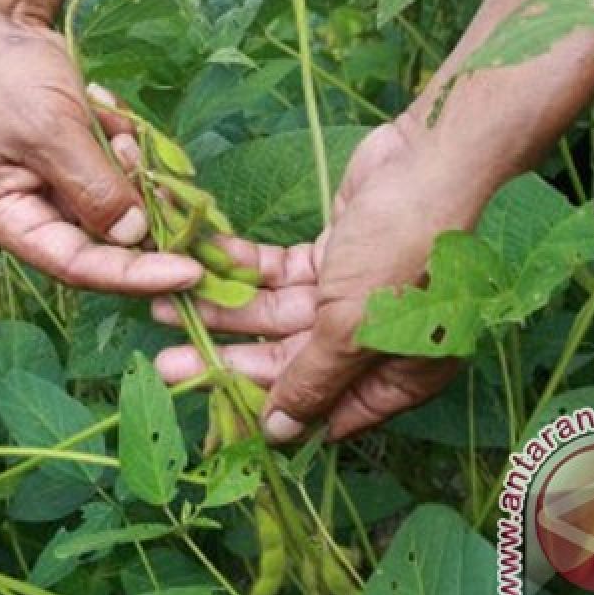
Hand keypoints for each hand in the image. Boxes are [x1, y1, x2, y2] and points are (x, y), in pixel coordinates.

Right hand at [0, 9, 202, 294]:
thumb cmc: (2, 70)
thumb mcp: (49, 129)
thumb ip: (93, 186)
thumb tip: (134, 236)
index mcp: (2, 218)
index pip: (75, 265)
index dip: (133, 275)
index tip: (190, 272)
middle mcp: (28, 212)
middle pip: (102, 242)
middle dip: (147, 218)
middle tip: (191, 205)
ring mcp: (53, 185)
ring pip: (118, 204)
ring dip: (134, 170)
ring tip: (121, 130)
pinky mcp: (75, 159)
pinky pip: (118, 171)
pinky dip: (127, 146)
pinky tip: (106, 109)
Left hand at [153, 119, 491, 441]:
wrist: (429, 161)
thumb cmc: (403, 253)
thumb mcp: (354, 327)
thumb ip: (313, 379)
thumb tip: (282, 433)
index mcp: (397, 375)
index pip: (325, 410)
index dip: (270, 413)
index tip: (211, 409)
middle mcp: (373, 342)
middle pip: (291, 361)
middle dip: (230, 360)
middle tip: (168, 363)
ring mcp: (350, 297)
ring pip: (277, 315)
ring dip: (224, 312)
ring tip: (164, 310)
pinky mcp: (330, 257)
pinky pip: (277, 274)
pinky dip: (240, 271)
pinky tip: (198, 267)